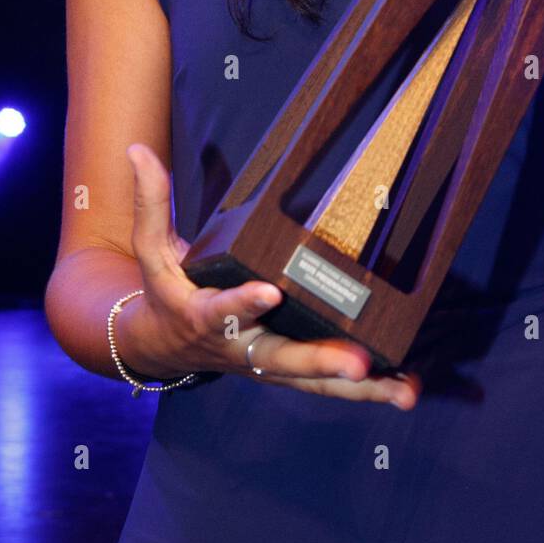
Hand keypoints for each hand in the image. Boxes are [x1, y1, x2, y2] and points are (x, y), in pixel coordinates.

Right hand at [116, 142, 420, 409]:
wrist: (164, 350)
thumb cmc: (165, 291)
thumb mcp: (150, 251)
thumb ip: (150, 203)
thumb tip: (136, 151)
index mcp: (204, 318)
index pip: (222, 312)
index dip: (243, 304)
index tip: (268, 291)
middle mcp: (240, 349)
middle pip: (280, 359)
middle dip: (319, 361)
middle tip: (357, 361)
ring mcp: (268, 365)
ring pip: (313, 383)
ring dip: (360, 388)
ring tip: (403, 390)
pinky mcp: (289, 372)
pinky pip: (329, 386)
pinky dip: (369, 390)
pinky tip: (407, 389)